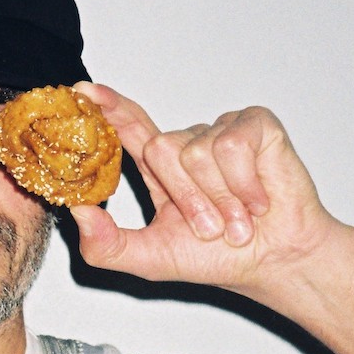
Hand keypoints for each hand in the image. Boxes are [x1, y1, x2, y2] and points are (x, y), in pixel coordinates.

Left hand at [69, 84, 339, 305]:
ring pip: (196, 152)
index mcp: (160, 167)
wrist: (276, 261)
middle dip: (188, 199)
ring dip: (220, 199)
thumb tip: (77, 212)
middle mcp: (188, 142)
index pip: (128, 127)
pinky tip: (259, 201)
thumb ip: (107, 245)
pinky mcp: (255, 125)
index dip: (107, 107)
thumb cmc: (218, 259)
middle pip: (161, 149)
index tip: (83, 92)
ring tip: (239, 220)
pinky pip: (231, 145)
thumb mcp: (151, 259)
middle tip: (212, 228)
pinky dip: (244, 184)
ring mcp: (221, 130)